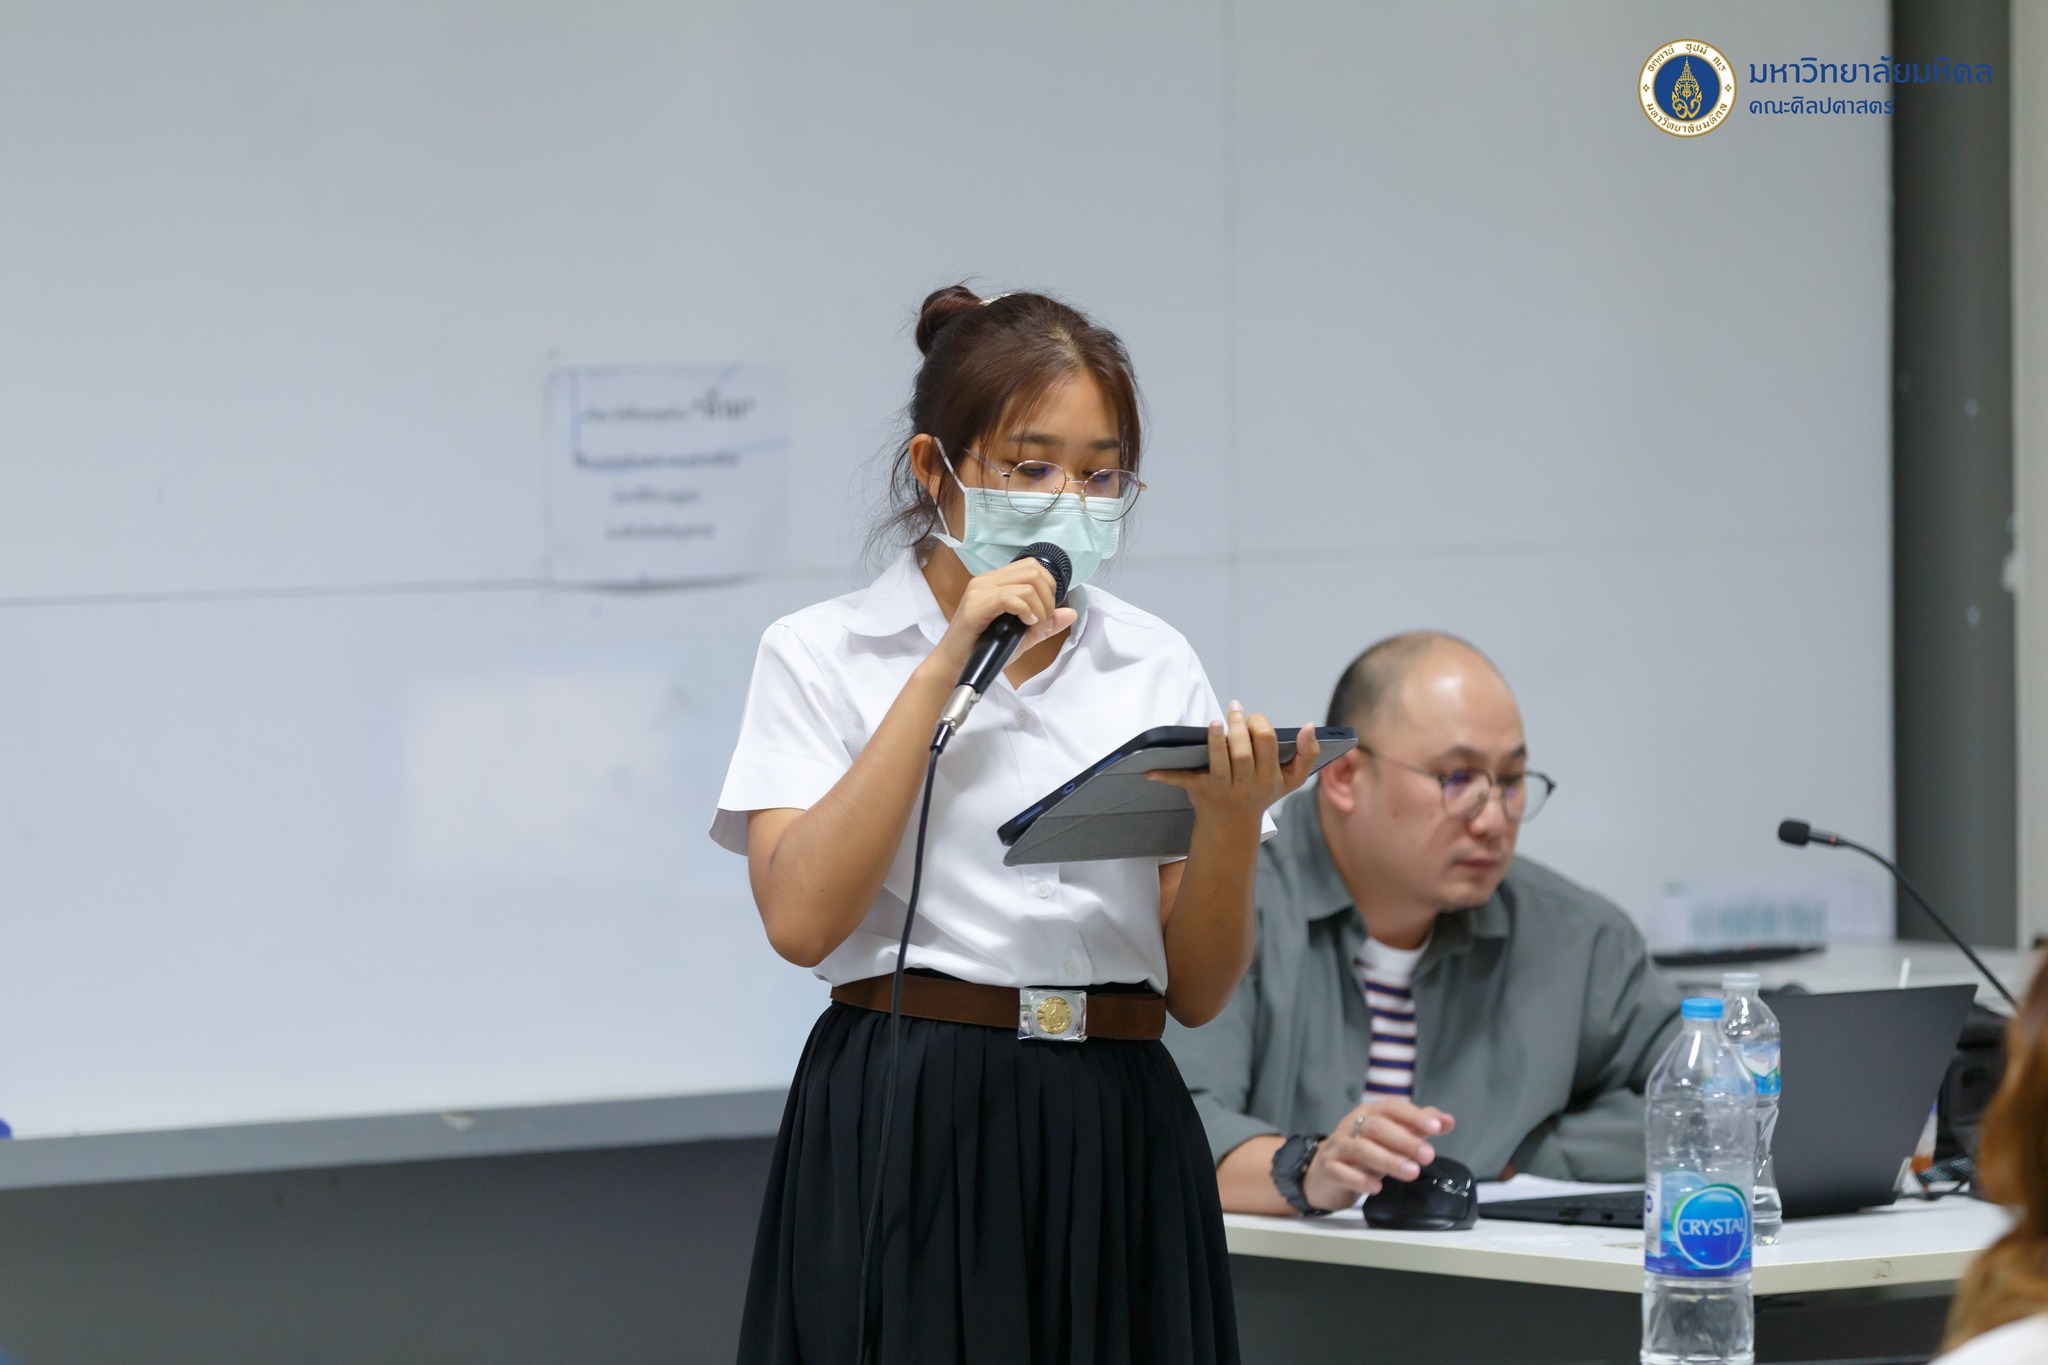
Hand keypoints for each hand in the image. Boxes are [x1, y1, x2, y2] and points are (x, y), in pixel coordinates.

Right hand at [929, 559, 1076, 674]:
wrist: (954, 666)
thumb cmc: (983, 651)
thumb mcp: (1022, 636)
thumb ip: (1045, 624)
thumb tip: (1071, 612)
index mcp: (997, 581)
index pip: (1034, 567)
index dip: (1049, 589)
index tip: (1045, 615)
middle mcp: (987, 580)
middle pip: (1035, 571)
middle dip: (1048, 599)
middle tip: (1041, 623)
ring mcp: (980, 590)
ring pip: (1028, 583)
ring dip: (1039, 609)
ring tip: (1032, 629)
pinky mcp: (975, 605)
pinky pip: (1011, 598)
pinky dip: (1026, 612)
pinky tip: (1025, 625)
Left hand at [1147, 705, 1319, 831]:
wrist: (1233, 827)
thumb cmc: (1262, 794)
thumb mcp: (1290, 780)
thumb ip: (1306, 754)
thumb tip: (1310, 725)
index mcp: (1269, 777)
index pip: (1268, 743)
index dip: (1260, 725)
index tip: (1253, 719)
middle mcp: (1247, 783)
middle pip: (1244, 752)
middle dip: (1240, 728)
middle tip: (1234, 707)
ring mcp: (1222, 788)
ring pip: (1221, 763)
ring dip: (1216, 741)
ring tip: (1215, 722)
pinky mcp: (1199, 791)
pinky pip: (1182, 781)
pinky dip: (1165, 775)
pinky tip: (1149, 768)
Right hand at [1301, 1098, 1454, 1210]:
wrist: (1323, 1173)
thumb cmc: (1363, 1152)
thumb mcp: (1390, 1137)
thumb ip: (1417, 1126)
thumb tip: (1447, 1120)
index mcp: (1369, 1114)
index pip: (1392, 1108)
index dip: (1414, 1116)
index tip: (1437, 1126)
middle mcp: (1352, 1126)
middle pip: (1376, 1127)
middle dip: (1404, 1140)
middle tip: (1428, 1155)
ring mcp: (1338, 1147)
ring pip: (1360, 1148)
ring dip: (1387, 1160)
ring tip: (1411, 1172)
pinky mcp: (1328, 1169)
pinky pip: (1340, 1172)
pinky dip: (1359, 1179)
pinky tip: (1376, 1188)